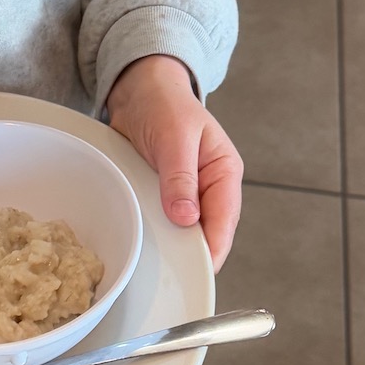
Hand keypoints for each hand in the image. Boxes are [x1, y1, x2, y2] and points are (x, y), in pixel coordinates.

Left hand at [106, 54, 243, 270]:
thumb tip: (186, 217)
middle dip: (191, 252)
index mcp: (224, 172)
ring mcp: (189, 194)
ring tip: (156, 263)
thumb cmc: (164, 104)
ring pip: (186, 230)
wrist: (140, 90)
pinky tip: (144, 244)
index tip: (198, 269)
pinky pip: (165, 221)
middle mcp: (210, 187)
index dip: (213, 248)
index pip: (225, 220)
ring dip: (172, 244)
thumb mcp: (174, 137)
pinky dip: (156, 232)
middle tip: (171, 274)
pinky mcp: (167, 196)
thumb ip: (180, 177)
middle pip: (208, 232)